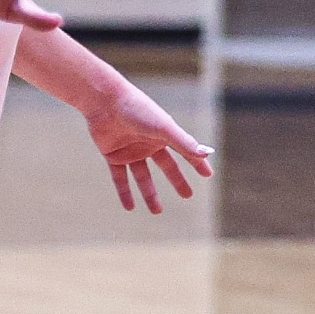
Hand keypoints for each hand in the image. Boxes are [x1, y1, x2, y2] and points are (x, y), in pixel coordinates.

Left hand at [80, 81, 214, 213]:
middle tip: (188, 196)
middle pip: (167, 166)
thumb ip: (185, 143)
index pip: (185, 152)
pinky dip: (124, 193)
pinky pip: (120, 178)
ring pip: (143, 177)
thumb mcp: (164, 128)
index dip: (197, 163)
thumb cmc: (138, 110)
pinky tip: (129, 208)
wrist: (105, 102)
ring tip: (157, 211)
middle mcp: (149, 143)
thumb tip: (209, 153)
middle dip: (177, 181)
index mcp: (165, 134)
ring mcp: (131, 150)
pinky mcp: (113, 156)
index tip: (208, 175)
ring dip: (150, 194)